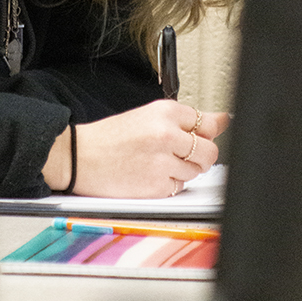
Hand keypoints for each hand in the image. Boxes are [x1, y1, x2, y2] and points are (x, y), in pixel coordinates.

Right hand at [44, 100, 226, 198]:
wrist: (80, 157)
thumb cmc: (110, 137)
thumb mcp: (147, 116)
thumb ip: (185, 121)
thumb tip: (222, 121)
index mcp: (166, 112)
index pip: (208, 123)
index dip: (207, 132)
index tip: (213, 134)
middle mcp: (168, 134)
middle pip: (210, 151)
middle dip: (199, 155)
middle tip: (180, 154)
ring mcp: (163, 161)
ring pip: (196, 172)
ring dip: (182, 170)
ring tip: (157, 162)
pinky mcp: (157, 186)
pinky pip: (179, 188)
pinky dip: (169, 184)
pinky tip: (150, 174)